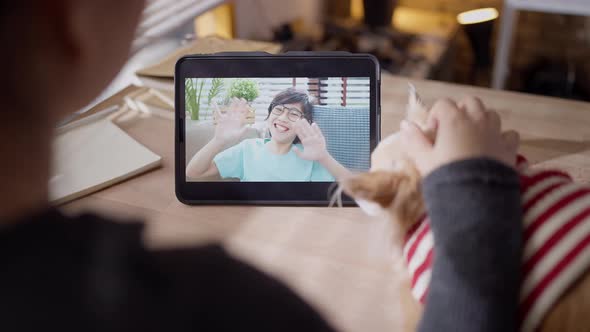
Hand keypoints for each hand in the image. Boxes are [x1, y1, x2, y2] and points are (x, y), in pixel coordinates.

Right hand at [213, 98, 248, 144]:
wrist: (222, 141)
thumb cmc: (230, 139)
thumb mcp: (238, 135)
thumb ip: (243, 131)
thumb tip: (248, 127)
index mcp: (239, 122)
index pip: (243, 114)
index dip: (246, 109)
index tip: (247, 104)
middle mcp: (234, 119)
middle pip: (238, 110)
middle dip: (241, 104)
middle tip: (242, 98)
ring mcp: (228, 118)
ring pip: (231, 109)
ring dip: (233, 104)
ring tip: (235, 98)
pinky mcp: (221, 119)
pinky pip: (218, 112)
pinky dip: (215, 107)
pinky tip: (213, 101)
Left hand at [293, 120, 328, 160]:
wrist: (320, 157)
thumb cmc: (311, 156)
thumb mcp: (303, 156)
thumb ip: (298, 152)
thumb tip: (293, 147)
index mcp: (305, 142)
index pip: (300, 134)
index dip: (297, 129)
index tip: (293, 124)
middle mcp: (309, 138)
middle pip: (304, 130)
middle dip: (301, 125)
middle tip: (297, 119)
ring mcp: (315, 138)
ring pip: (310, 130)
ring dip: (307, 125)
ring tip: (303, 119)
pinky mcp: (320, 138)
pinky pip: (318, 132)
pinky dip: (316, 128)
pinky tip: (313, 124)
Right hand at [400, 96, 519, 175]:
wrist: (474, 197)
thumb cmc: (446, 176)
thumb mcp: (424, 159)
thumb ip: (414, 139)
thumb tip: (405, 125)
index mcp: (454, 120)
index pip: (443, 104)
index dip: (435, 116)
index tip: (432, 134)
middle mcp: (477, 120)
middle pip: (470, 102)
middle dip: (461, 112)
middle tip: (452, 131)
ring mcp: (495, 133)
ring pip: (491, 114)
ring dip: (481, 121)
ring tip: (471, 138)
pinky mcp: (508, 148)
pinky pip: (509, 134)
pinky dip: (502, 137)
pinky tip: (493, 148)